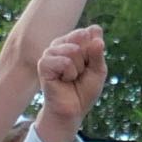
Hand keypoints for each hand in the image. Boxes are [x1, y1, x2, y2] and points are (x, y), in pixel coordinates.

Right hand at [34, 26, 107, 141]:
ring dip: (78, 69)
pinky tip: (63, 81)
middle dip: (87, 60)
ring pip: (73, 50)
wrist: (73, 110)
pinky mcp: (43, 63)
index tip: (90, 65)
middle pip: (82, 37)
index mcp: (73, 41)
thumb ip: (97, 52)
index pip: (91, 32)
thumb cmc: (84, 90)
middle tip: (80, 73)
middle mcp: (60, 43)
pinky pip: (65, 62)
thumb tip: (96, 31)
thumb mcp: (98, 70)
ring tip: (71, 78)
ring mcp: (50, 52)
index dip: (96, 51)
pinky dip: (70, 74)